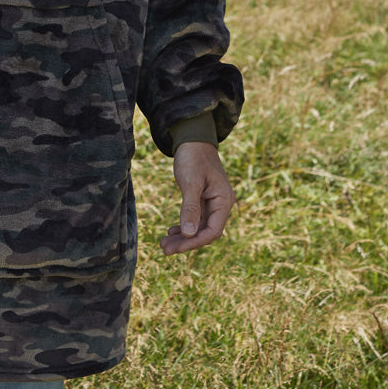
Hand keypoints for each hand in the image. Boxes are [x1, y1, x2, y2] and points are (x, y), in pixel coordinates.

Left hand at [160, 141, 235, 255]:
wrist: (192, 139)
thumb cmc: (193, 157)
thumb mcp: (190, 182)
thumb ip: (190, 208)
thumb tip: (189, 234)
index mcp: (223, 200)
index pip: (212, 231)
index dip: (194, 242)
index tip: (176, 248)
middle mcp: (221, 204)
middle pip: (205, 231)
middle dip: (186, 242)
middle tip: (164, 249)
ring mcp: (213, 202)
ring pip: (199, 226)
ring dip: (183, 236)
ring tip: (164, 244)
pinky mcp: (204, 199)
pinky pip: (196, 218)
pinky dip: (184, 225)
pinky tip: (172, 231)